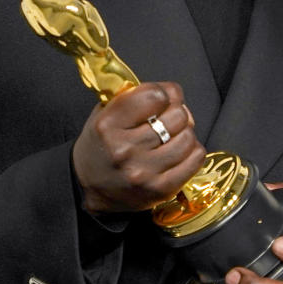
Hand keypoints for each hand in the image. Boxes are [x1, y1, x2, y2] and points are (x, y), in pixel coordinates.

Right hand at [72, 81, 206, 213]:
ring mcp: (143, 172)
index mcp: (108, 125)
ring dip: (184, 134)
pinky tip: (179, 152)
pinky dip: (192, 151)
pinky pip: (195, 159)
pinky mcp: (159, 190)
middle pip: (177, 116)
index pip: (155, 95)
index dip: (164, 93)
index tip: (160, 100)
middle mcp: (124, 149)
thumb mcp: (104, 112)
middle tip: (168, 119)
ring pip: (188, 138)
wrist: (87, 187)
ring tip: (172, 137)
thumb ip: (133, 96)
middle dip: (176, 113)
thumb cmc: (100, 145)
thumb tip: (173, 93)